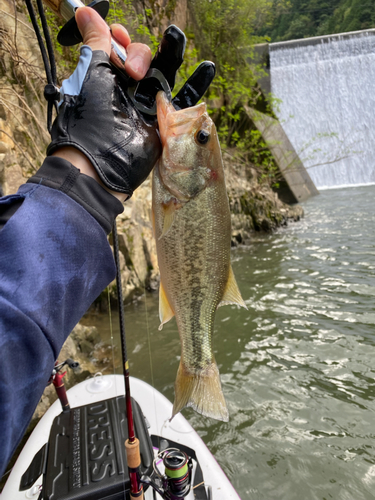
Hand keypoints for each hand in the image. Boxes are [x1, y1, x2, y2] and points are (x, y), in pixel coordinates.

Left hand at [49, 7, 214, 201]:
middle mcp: (126, 90)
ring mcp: (146, 106)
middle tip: (132, 70)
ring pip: (164, 72)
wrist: (102, 164)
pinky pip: (184, 99)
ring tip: (176, 36)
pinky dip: (197, 84)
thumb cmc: (90, 119)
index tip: (117, 37)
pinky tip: (207, 68)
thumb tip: (85, 10)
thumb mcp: (91, 75)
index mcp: (105, 78)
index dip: (118, 38)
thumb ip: (95, 43)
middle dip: (138, 54)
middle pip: (142, 58)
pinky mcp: (164, 121)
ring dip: (171, 53)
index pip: (118, 48)